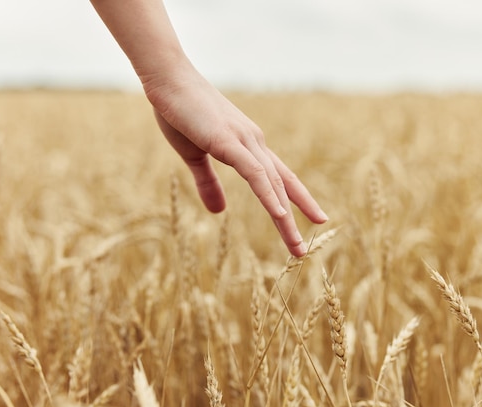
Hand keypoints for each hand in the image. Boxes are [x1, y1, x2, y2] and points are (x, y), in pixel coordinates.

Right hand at [144, 67, 327, 256]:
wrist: (167, 80)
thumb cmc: (180, 113)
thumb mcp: (194, 156)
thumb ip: (208, 183)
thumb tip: (219, 212)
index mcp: (248, 146)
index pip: (279, 178)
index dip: (297, 200)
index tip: (314, 220)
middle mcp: (254, 143)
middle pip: (282, 186)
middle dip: (296, 218)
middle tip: (303, 250)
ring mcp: (244, 141)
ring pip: (272, 184)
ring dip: (285, 217)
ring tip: (296, 246)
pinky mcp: (228, 141)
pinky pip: (254, 173)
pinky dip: (268, 194)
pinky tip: (280, 214)